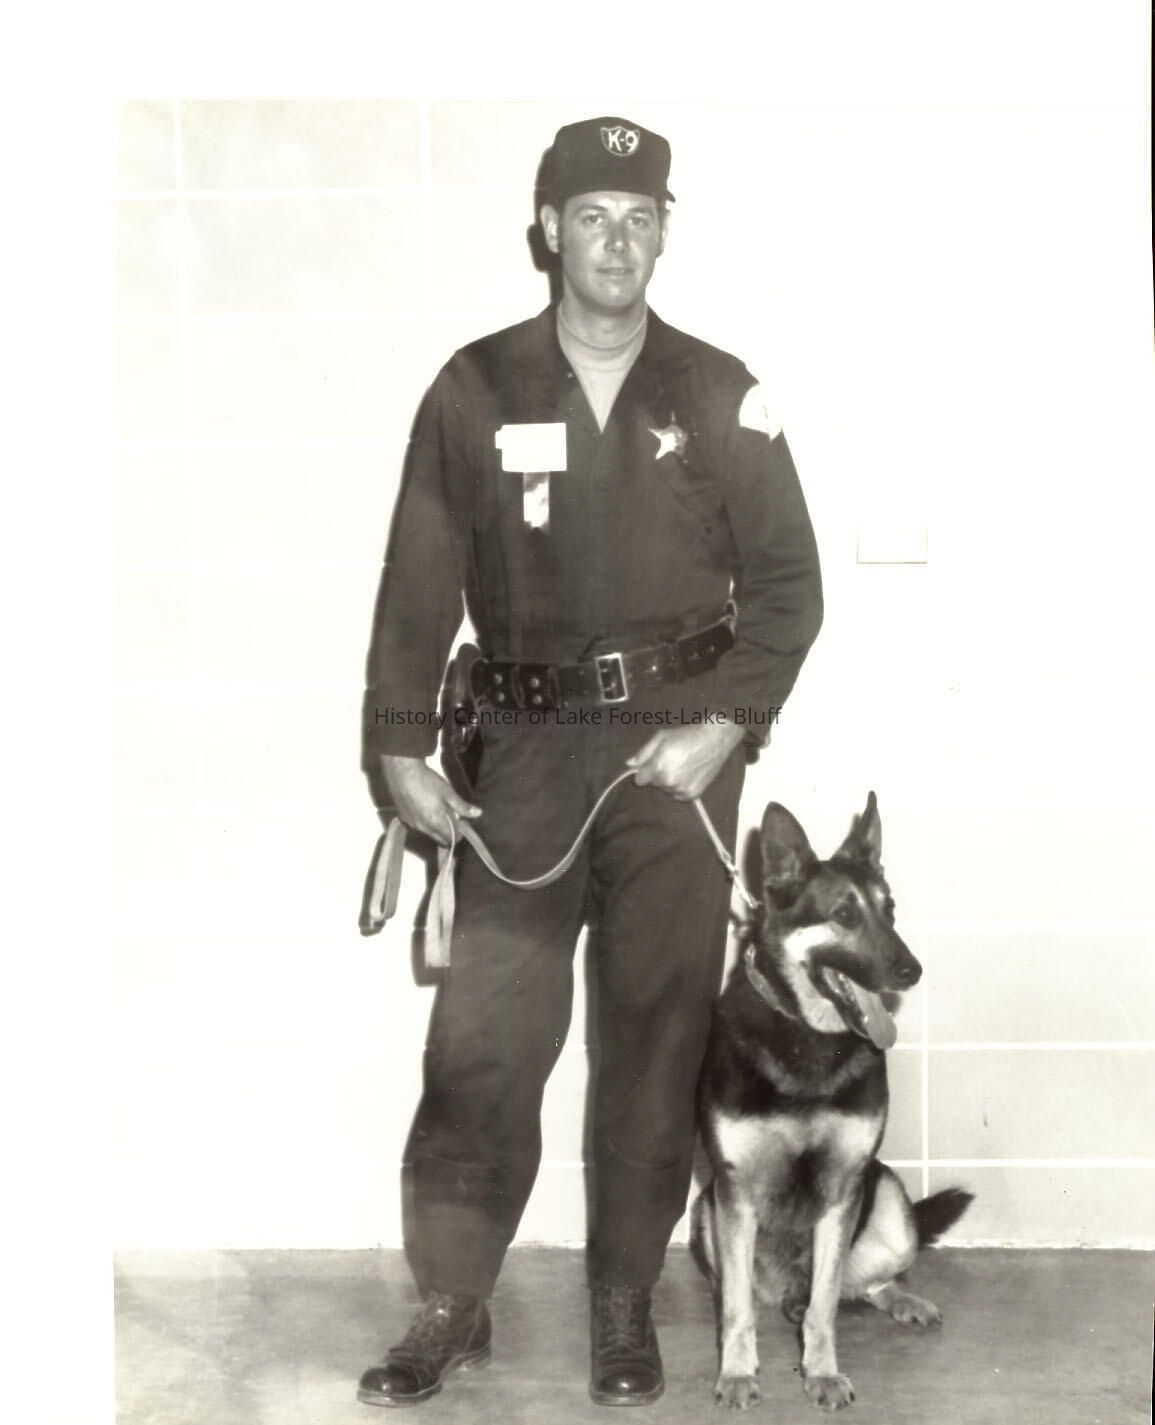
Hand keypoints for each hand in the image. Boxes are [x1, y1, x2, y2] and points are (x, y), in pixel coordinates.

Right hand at [380, 755, 480, 845]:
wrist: (402, 771)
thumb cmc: (427, 781)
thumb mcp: (448, 792)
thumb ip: (462, 806)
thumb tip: (478, 813)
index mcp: (435, 823)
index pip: (450, 838)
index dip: (459, 833)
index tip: (462, 823)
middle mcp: (422, 828)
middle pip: (438, 838)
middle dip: (447, 832)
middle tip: (452, 816)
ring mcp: (410, 823)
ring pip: (427, 832)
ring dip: (435, 826)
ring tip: (438, 809)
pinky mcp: (402, 817)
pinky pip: (417, 825)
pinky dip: (423, 821)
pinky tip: (424, 806)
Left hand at [626, 720, 744, 800]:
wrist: (715, 739)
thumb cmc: (687, 735)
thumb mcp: (661, 738)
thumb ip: (643, 753)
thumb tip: (629, 764)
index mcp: (657, 766)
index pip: (640, 779)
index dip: (645, 771)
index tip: (652, 764)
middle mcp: (668, 780)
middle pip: (654, 784)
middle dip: (658, 774)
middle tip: (671, 760)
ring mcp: (681, 789)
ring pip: (666, 789)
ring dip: (669, 781)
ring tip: (682, 766)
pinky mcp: (692, 794)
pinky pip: (678, 794)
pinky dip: (680, 787)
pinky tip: (688, 774)